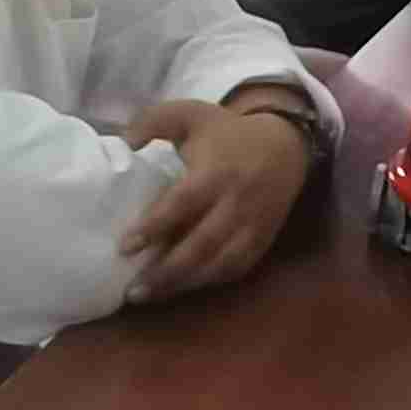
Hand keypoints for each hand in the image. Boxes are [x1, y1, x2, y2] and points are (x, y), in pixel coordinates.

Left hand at [117, 97, 313, 302]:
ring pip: (218, 264)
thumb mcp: (191, 114)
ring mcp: (252, 225)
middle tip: (131, 290)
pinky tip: (181, 287)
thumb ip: (154, 121)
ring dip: (183, 283)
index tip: (125, 247)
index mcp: (216, 172)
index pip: (183, 204)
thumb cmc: (228, 133)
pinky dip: (207, 282)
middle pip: (200, 244)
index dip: (154, 227)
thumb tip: (125, 142)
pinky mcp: (262, 240)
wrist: (286, 146)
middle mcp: (236, 202)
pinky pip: (235, 269)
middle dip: (165, 271)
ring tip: (148, 295)